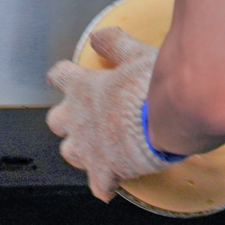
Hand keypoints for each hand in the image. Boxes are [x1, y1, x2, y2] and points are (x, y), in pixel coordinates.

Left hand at [46, 28, 171, 201]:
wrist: (167, 119)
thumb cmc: (152, 86)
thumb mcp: (135, 54)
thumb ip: (114, 44)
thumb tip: (97, 37)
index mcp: (82, 88)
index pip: (59, 77)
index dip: (63, 76)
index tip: (66, 77)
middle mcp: (78, 119)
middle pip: (56, 121)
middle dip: (67, 118)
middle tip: (85, 116)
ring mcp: (89, 149)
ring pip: (69, 153)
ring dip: (81, 150)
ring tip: (97, 148)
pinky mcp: (106, 172)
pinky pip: (99, 186)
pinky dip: (105, 185)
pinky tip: (113, 183)